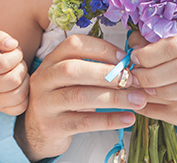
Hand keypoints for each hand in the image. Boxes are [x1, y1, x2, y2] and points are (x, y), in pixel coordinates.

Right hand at [0, 31, 29, 114]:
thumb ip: (0, 37)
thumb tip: (11, 45)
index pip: (3, 64)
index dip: (16, 55)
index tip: (15, 53)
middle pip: (13, 80)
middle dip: (21, 68)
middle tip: (18, 64)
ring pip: (18, 95)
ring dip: (25, 82)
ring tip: (20, 74)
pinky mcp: (3, 109)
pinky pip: (20, 107)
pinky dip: (26, 96)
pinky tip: (21, 86)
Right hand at [20, 35, 146, 160]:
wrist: (38, 131)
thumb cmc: (65, 99)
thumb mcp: (74, 79)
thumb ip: (95, 68)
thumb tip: (131, 64)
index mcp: (51, 61)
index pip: (74, 45)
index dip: (102, 49)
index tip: (125, 59)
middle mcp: (44, 79)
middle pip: (73, 70)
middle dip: (106, 73)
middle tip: (132, 80)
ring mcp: (44, 104)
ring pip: (79, 96)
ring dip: (114, 98)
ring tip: (138, 100)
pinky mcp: (51, 126)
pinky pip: (83, 122)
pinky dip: (108, 120)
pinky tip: (128, 118)